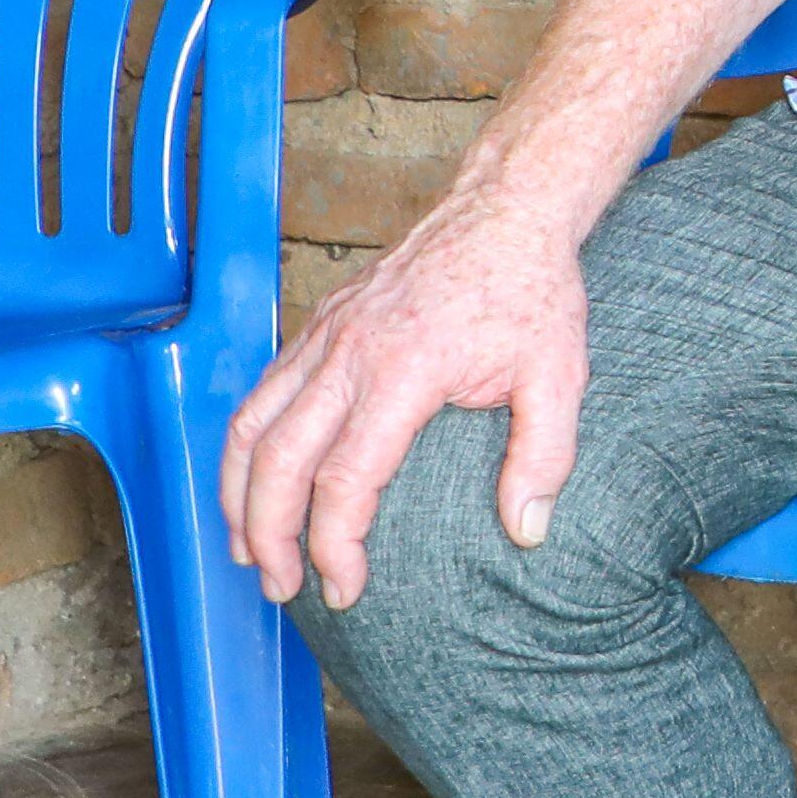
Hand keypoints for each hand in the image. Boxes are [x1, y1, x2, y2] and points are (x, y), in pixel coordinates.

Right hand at [223, 186, 593, 611]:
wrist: (506, 209)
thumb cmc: (532, 290)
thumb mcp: (559, 374)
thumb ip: (544, 457)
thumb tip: (527, 532)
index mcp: (404, 372)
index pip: (344, 480)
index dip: (335, 546)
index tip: (346, 588)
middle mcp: (347, 354)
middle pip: (275, 461)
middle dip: (267, 535)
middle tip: (281, 587)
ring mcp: (325, 334)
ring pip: (249, 424)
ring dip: (237, 494)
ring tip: (248, 548)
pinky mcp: (319, 323)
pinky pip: (262, 390)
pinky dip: (246, 443)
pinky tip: (257, 479)